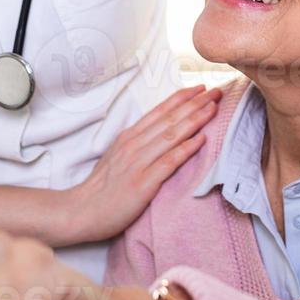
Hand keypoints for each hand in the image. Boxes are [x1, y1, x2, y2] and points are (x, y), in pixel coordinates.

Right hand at [58, 84, 221, 244]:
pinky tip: (202, 140)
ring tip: (214, 108)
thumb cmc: (101, 187)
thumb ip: (135, 144)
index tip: (200, 88)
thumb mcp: (116, 156)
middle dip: (195, 103)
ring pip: (172, 135)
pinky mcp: (143, 182)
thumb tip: (157, 134)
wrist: (81, 211)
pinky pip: (169, 162)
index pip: (159, 111)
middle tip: (217, 91)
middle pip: (170, 119)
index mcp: (128, 136)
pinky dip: (186, 149)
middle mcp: (134, 144)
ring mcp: (138, 162)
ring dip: (195, 119)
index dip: (181, 98)